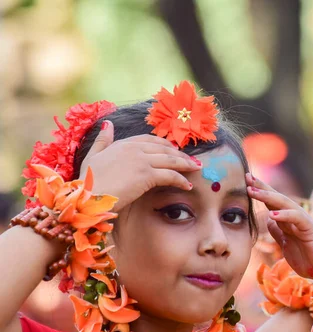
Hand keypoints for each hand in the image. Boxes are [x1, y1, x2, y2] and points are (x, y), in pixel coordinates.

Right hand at [79, 121, 200, 211]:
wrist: (86, 197)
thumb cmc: (87, 182)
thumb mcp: (93, 156)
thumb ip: (102, 140)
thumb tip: (108, 124)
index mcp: (122, 144)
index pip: (149, 140)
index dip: (164, 144)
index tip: (174, 150)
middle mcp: (133, 149)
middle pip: (163, 148)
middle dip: (180, 154)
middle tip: (191, 161)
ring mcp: (141, 161)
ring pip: (170, 160)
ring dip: (186, 165)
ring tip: (196, 169)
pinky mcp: (146, 175)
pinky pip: (170, 175)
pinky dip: (181, 180)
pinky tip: (188, 185)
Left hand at [246, 174, 312, 294]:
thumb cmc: (309, 260)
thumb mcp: (287, 245)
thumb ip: (278, 232)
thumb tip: (267, 220)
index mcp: (289, 221)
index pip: (272, 203)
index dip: (259, 193)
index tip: (245, 183)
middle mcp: (296, 218)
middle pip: (277, 198)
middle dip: (262, 187)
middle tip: (247, 177)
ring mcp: (304, 222)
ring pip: (285, 204)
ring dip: (268, 197)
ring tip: (253, 191)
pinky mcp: (311, 229)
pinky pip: (297, 218)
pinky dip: (285, 215)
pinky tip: (272, 214)